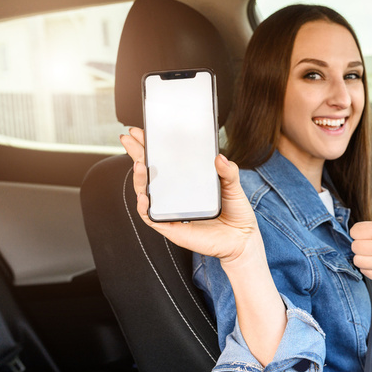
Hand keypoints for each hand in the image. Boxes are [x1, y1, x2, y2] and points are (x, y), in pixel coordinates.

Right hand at [120, 127, 263, 265]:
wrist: (242, 239)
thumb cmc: (235, 213)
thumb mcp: (233, 186)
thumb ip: (228, 171)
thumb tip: (220, 157)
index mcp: (186, 181)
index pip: (163, 161)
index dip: (150, 146)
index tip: (141, 131)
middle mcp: (175, 194)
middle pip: (149, 173)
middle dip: (136, 154)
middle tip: (129, 138)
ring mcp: (171, 210)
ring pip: (144, 193)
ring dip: (138, 178)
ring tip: (139, 163)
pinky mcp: (172, 227)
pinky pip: (151, 217)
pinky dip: (144, 207)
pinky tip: (144, 196)